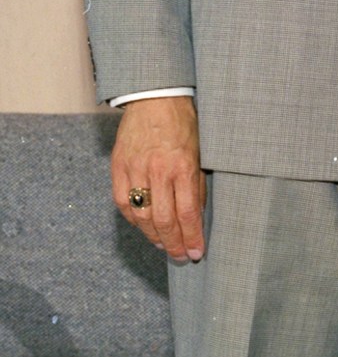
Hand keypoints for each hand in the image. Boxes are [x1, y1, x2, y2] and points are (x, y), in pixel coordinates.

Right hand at [111, 97, 206, 260]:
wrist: (155, 98)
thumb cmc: (185, 126)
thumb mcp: (201, 154)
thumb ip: (196, 186)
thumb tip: (195, 219)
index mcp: (183, 167)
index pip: (187, 214)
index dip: (192, 238)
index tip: (197, 253)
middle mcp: (158, 170)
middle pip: (163, 220)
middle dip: (173, 244)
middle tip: (181, 257)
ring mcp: (135, 169)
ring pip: (141, 215)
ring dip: (153, 236)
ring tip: (165, 246)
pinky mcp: (118, 166)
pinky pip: (123, 202)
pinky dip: (133, 219)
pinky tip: (144, 227)